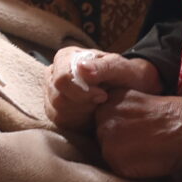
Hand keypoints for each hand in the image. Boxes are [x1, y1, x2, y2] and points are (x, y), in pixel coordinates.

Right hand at [46, 48, 162, 131]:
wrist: (128, 89)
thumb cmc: (123, 74)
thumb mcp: (119, 67)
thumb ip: (102, 67)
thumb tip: (81, 68)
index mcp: (65, 58)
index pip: (61, 79)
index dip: (81, 91)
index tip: (103, 95)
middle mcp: (53, 75)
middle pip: (58, 98)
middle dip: (85, 104)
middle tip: (104, 100)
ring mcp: (52, 94)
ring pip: (59, 113)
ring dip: (84, 113)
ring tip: (100, 104)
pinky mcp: (57, 112)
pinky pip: (64, 123)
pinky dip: (81, 122)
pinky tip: (94, 113)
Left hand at [95, 88, 181, 179]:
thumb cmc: (172, 116)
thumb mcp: (141, 100)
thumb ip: (123, 109)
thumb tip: (113, 124)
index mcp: (111, 97)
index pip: (103, 118)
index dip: (119, 128)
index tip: (135, 131)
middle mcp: (103, 116)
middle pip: (101, 135)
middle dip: (118, 141)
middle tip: (142, 142)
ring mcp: (106, 137)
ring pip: (108, 152)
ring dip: (123, 155)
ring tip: (146, 150)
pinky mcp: (113, 158)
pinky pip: (117, 168)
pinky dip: (130, 169)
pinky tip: (147, 160)